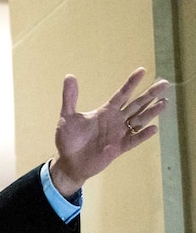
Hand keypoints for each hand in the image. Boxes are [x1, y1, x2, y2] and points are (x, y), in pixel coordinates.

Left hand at [49, 67, 168, 196]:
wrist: (69, 162)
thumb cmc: (68, 138)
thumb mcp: (67, 116)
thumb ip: (70, 97)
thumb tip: (69, 76)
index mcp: (105, 111)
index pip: (122, 94)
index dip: (131, 83)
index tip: (142, 70)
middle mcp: (115, 120)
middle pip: (136, 104)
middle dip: (150, 94)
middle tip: (164, 83)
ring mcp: (119, 134)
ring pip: (139, 120)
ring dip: (152, 112)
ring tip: (164, 102)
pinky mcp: (119, 148)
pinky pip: (134, 140)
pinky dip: (143, 135)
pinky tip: (153, 128)